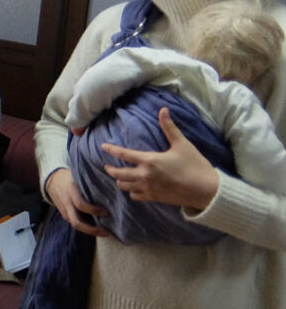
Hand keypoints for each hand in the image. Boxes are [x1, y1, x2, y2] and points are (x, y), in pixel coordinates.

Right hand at [45, 168, 110, 236]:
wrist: (53, 181)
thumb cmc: (70, 178)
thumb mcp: (78, 177)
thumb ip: (90, 184)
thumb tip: (110, 188)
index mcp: (71, 191)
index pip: (81, 204)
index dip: (94, 210)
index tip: (106, 212)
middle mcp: (67, 203)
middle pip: (76, 222)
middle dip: (92, 230)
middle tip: (106, 232)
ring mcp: (65, 211)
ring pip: (76, 226)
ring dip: (90, 231)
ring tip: (104, 232)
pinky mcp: (65, 216)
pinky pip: (76, 223)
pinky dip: (86, 227)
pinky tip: (96, 227)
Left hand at [101, 106, 218, 211]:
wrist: (206, 190)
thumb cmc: (195, 165)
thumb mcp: (182, 144)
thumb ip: (169, 128)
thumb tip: (163, 110)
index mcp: (149, 160)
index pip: (123, 154)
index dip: (111, 150)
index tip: (103, 147)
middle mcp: (145, 175)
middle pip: (119, 173)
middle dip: (110, 169)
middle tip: (107, 166)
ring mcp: (148, 188)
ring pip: (124, 186)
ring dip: (120, 180)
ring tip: (118, 176)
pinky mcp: (153, 198)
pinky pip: (135, 196)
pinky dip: (131, 191)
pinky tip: (132, 188)